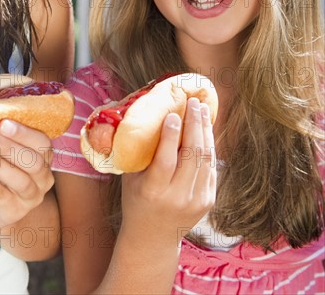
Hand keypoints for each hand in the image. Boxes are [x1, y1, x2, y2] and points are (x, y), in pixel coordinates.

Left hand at [0, 119, 53, 228]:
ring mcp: (31, 198)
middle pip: (34, 162)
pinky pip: (1, 196)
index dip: (24, 133)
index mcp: (43, 157)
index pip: (42, 143)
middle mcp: (43, 178)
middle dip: (9, 146)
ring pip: (20, 180)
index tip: (3, 122)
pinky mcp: (13, 212)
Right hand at [121, 98, 216, 245]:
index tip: (173, 114)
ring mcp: (196, 200)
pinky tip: (205, 129)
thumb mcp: (131, 178)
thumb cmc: (136, 200)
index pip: (166, 160)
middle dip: (193, 124)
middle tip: (193, 102)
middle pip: (191, 155)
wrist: (152, 238)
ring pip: (205, 158)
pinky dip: (209, 145)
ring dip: (205, 130)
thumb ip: (139, 153)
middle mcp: (177, 196)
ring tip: (202, 109)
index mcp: (153, 191)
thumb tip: (143, 118)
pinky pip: (210, 167)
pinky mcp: (208, 200)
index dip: (170, 136)